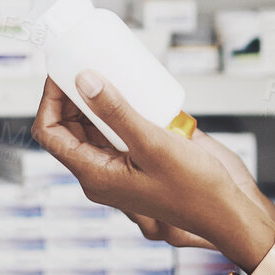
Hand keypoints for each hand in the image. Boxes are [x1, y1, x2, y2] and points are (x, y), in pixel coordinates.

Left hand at [30, 73, 274, 271]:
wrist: (225, 210)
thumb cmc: (194, 187)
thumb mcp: (153, 143)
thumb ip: (117, 112)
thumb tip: (84, 80)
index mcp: (94, 175)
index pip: (50, 133)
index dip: (49, 99)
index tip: (62, 72)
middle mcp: (100, 174)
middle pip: (66, 129)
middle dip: (69, 96)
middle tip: (82, 64)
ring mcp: (117, 170)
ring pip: (90, 130)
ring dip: (92, 102)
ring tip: (104, 72)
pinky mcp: (136, 164)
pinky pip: (114, 134)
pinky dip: (114, 111)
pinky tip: (129, 92)